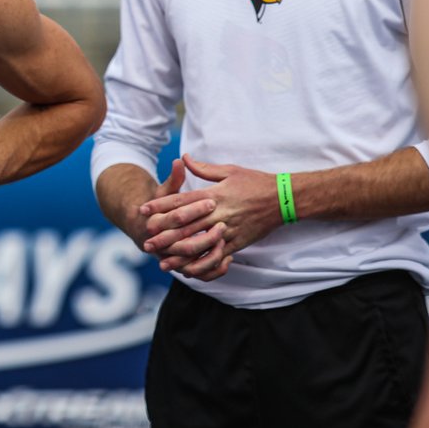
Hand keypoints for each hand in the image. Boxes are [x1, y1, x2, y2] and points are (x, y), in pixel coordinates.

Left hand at [141, 154, 283, 277]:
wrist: (285, 198)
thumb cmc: (256, 182)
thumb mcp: (229, 170)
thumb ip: (203, 168)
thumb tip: (183, 158)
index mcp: (214, 194)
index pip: (181, 200)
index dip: (160, 205)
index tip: (143, 210)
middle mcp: (218, 213)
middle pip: (185, 225)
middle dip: (164, 234)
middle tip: (145, 240)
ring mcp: (228, 229)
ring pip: (198, 243)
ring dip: (178, 253)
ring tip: (162, 260)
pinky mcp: (237, 242)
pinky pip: (216, 255)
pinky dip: (201, 263)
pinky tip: (189, 269)